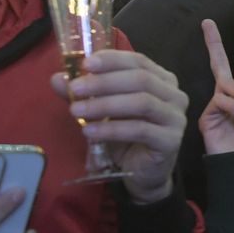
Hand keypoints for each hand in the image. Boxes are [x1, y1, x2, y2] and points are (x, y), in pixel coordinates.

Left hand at [52, 49, 187, 203]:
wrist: (141, 173)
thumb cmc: (125, 136)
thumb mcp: (102, 111)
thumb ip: (85, 93)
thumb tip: (57, 78)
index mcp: (162, 79)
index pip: (138, 61)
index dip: (112, 59)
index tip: (85, 64)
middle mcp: (174, 94)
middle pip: (140, 79)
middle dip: (104, 82)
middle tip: (75, 88)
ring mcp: (176, 117)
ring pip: (142, 102)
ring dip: (105, 105)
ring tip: (76, 110)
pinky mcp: (171, 140)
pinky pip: (140, 130)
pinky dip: (112, 129)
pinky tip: (89, 131)